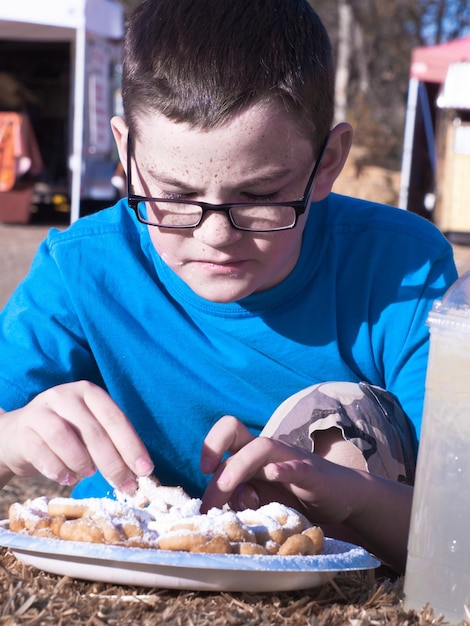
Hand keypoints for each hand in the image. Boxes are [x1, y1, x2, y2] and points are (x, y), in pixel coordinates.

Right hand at [0, 381, 153, 491]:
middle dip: (113, 463)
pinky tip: (67, 478)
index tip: (145, 470)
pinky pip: (41, 451)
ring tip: (88, 474)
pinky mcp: (23, 429)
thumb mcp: (89, 429)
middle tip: (125, 486)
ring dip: (81, 461)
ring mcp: (41, 410)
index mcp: (90, 393)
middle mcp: (66, 396)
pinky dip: (57, 469)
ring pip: (64, 437)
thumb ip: (111, 442)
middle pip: (94, 431)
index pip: (115, 419)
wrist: (16, 435)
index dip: (132, 446)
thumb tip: (137, 472)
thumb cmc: (64, 434)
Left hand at [200, 415, 358, 524]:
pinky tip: (273, 475)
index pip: (226, 433)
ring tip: (226, 489)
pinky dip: (283, 469)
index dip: (210, 445)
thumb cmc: (296, 497)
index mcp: (251, 454)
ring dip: (238, 467)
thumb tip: (228, 498)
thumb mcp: (263, 501)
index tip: (203, 472)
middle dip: (214, 450)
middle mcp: (267, 450)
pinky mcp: (311, 473)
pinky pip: (296, 466)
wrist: (342, 496)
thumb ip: (243, 499)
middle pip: (234, 429)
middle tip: (207, 486)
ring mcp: (289, 458)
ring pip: (260, 447)